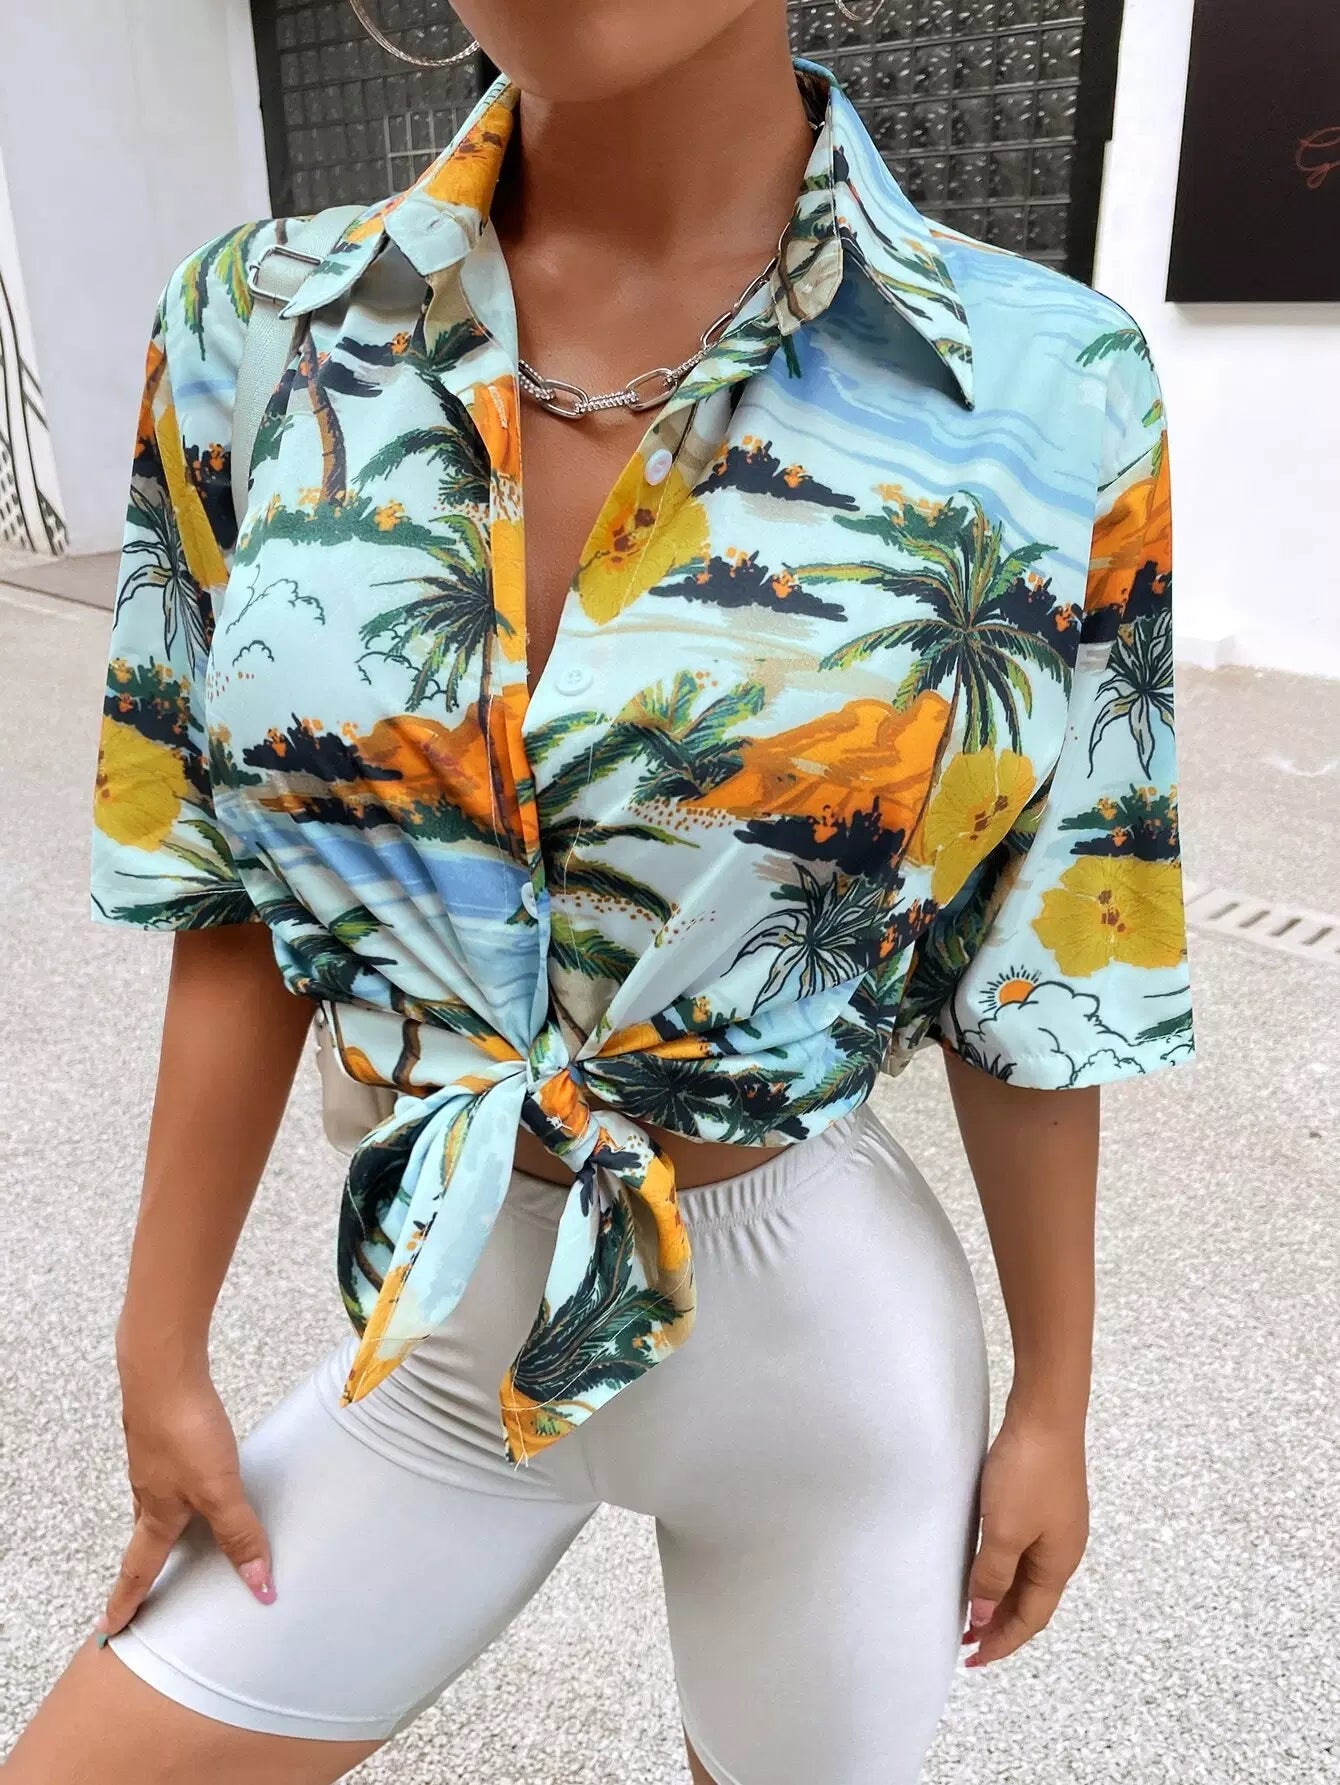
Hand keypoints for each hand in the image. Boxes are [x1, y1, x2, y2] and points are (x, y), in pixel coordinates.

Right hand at [94, 1353, 273, 1641]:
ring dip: (158, 1523)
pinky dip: (172, 1485)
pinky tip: (187, 1473)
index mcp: (157, 1514)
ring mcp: (149, 1458)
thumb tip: (259, 1587)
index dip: (128, 1601)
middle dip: (141, 1563)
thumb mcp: (219, 1490)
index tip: (110, 1628)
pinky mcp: (159, 1429)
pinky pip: (164, 1470)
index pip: (139, 1570)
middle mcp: (146, 1490)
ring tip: (170, 1533)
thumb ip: (239, 1535)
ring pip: (152, 1502)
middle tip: (140, 1584)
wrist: (163, 1371)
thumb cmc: (186, 1433)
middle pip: (142, 1536)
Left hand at [962, 1397, 1088, 1666]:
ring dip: (1000, 1594)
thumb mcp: (1003, 1531)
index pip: (1030, 1619)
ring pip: (1026, 1574)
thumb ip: (992, 1576)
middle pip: (1031, 1600)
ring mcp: (1056, 1522)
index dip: (1002, 1641)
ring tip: (970, 1605)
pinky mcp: (1044, 1498)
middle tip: (965, 1637)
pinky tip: (984, 1559)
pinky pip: (1023, 1548)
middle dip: (1000, 1622)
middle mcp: (1063, 1548)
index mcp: (1058, 1564)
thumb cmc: (1028, 1473)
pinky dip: (1003, 1565)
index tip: (972, 1658)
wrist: (1046, 1413)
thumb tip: (983, 1616)